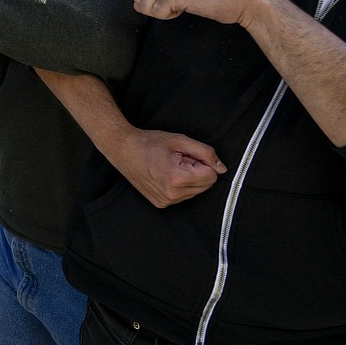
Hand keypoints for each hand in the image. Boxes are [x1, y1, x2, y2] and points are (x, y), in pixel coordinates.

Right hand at [110, 126, 225, 207]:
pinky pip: (183, 196)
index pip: (211, 176)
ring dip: (189, 178)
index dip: (203, 162)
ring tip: (171, 165)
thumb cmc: (149, 142)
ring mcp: (165, 202)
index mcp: (177, 179)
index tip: (187, 155)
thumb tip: (222, 168)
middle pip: (205, 186)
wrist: (123, 150)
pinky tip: (166, 174)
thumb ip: (205, 152)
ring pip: (196, 191)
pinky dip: (180, 185)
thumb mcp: (180, 140)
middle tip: (179, 159)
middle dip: (197, 171)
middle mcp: (172, 195)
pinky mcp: (161, 204)